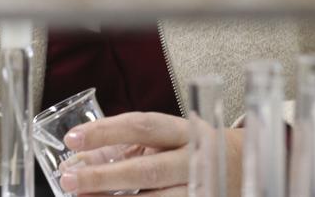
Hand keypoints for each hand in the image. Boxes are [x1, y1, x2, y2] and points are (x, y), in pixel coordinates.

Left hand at [58, 112, 243, 196]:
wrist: (245, 168)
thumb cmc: (192, 151)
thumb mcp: (163, 140)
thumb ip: (122, 148)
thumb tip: (76, 160)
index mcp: (183, 131)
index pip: (141, 126)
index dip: (106, 132)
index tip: (73, 138)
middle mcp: (195, 158)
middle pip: (146, 169)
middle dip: (104, 177)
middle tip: (68, 180)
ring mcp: (202, 187)